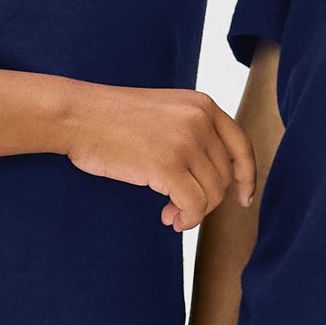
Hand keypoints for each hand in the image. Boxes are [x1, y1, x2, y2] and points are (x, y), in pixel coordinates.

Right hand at [62, 84, 255, 231]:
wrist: (78, 115)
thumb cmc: (113, 119)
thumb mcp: (166, 112)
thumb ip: (194, 133)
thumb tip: (220, 179)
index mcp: (203, 104)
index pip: (241, 146)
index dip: (247, 176)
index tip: (244, 198)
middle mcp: (200, 120)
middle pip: (224, 176)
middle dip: (207, 199)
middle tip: (179, 207)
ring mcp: (185, 142)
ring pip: (212, 194)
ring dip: (194, 212)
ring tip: (171, 213)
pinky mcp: (167, 165)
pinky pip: (194, 206)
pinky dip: (186, 220)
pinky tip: (169, 219)